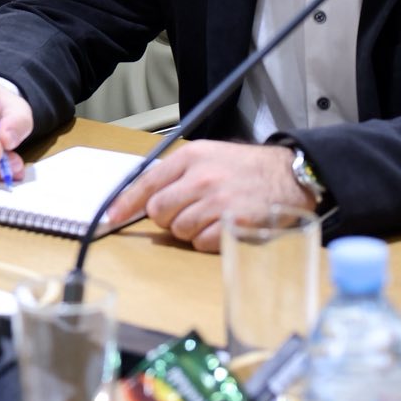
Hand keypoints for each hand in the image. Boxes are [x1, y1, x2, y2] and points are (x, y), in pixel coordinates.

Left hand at [103, 140, 313, 251]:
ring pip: (179, 230)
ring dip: (189, 230)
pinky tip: (222, 228)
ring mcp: (218, 203)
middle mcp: (201, 179)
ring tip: (209, 217)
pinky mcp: (234, 225)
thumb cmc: (244, 168)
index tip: (111, 217)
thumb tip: (144, 197)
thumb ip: (177, 174)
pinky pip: (202, 243)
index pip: (147, 182)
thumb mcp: (208, 156)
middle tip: (185, 212)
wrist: (289, 176)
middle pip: (159, 212)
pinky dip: (208, 241)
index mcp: (191, 158)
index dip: (125, 203)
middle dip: (166, 217)